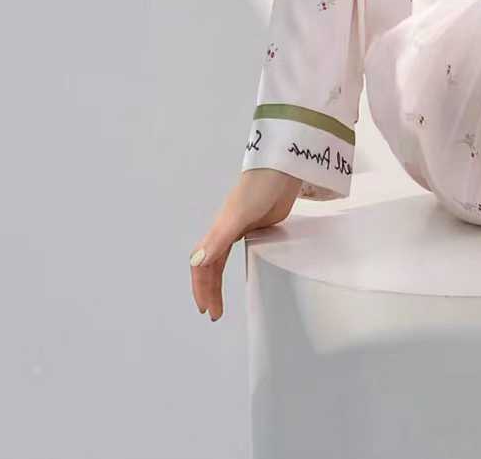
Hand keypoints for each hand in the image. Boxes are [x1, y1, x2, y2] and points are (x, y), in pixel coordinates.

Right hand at [189, 169, 302, 321]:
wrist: (283, 168)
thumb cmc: (259, 188)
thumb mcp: (237, 216)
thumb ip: (218, 239)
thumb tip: (197, 263)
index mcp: (219, 230)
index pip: (203, 265)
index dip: (201, 287)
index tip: (206, 308)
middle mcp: (227, 230)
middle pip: (211, 265)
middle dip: (209, 290)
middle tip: (214, 313)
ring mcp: (243, 227)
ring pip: (222, 258)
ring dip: (218, 280)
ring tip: (221, 301)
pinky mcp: (260, 224)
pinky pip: (241, 249)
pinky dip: (235, 264)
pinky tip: (244, 271)